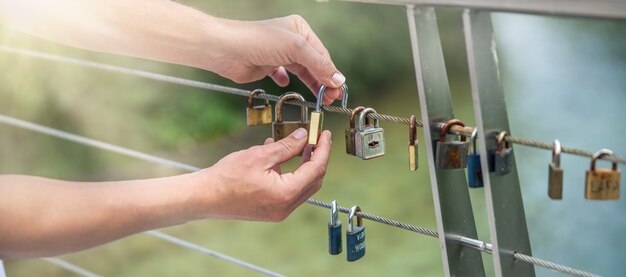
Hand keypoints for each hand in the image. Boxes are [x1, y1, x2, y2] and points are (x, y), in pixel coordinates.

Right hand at [193, 128, 331, 221]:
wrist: (205, 197)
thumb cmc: (227, 177)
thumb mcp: (260, 155)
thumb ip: (286, 146)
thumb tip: (305, 136)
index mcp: (286, 194)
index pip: (316, 169)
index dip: (323, 150)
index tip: (325, 134)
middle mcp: (286, 207)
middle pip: (313, 180)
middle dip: (317, 158)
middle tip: (316, 138)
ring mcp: (279, 211)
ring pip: (302, 186)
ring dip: (304, 165)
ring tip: (300, 145)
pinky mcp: (271, 210)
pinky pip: (289, 190)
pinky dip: (290, 174)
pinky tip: (281, 157)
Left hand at [208, 15, 344, 104]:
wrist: (226, 50)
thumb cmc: (258, 41)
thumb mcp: (295, 49)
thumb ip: (319, 64)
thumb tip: (338, 79)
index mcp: (300, 29)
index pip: (322, 55)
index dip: (332, 74)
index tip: (339, 91)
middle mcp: (291, 40)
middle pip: (314, 64)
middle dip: (324, 82)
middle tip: (332, 99)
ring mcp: (279, 53)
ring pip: (301, 72)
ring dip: (311, 85)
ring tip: (320, 99)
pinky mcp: (268, 66)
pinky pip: (283, 75)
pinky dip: (287, 81)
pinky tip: (287, 84)